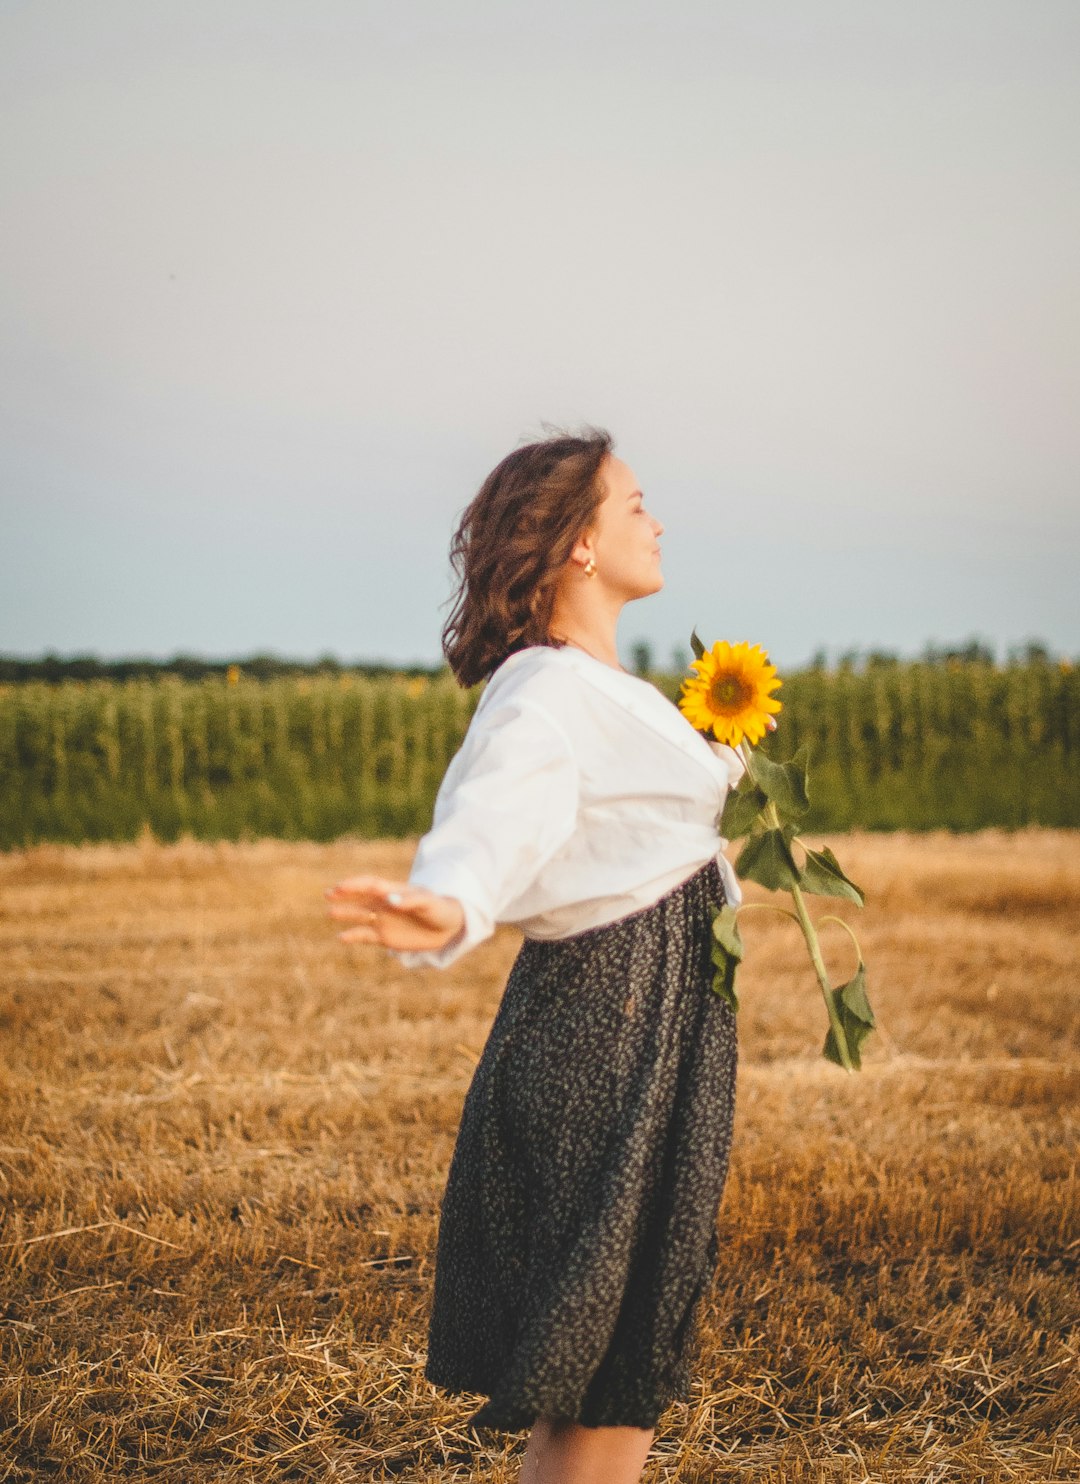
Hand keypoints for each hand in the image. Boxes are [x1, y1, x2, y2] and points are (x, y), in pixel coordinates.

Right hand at [324, 874, 465, 952]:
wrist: (448, 927)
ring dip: (346, 914)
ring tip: (330, 913)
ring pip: (360, 916)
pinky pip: (365, 936)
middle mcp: (384, 904)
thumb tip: (389, 899)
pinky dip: (353, 936)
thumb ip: (410, 900)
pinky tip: (341, 937)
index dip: (356, 885)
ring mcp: (383, 920)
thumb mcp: (428, 903)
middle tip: (328, 894)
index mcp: (394, 891)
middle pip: (360, 898)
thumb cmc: (440, 908)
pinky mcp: (385, 937)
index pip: (371, 885)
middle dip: (344, 895)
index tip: (341, 886)